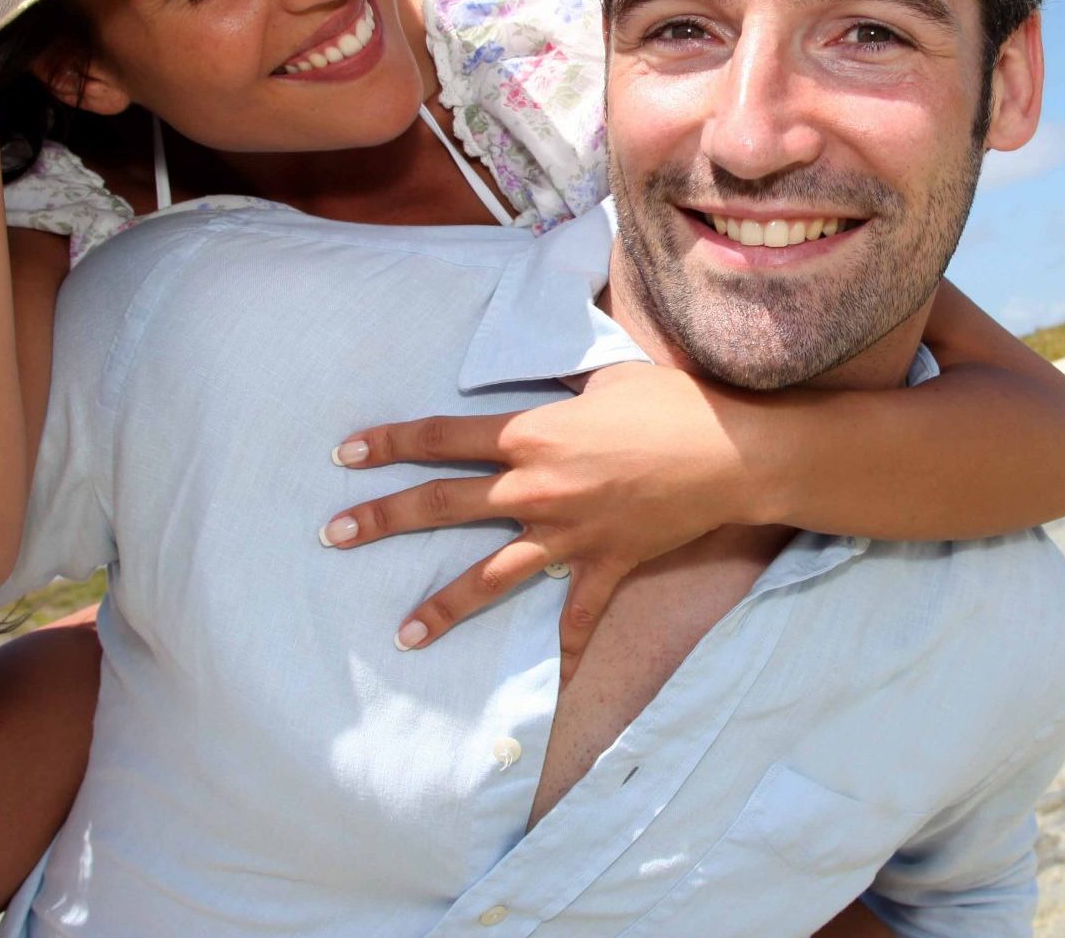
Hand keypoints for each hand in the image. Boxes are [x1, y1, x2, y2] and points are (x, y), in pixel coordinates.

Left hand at [326, 363, 774, 681]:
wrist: (730, 454)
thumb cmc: (670, 403)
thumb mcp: (606, 376)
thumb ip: (563, 384)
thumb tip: (544, 380)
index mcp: (531, 435)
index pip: (442, 438)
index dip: (389, 443)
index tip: (345, 454)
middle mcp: (536, 489)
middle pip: (442, 505)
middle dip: (381, 519)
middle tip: (334, 535)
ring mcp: (567, 536)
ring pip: (489, 578)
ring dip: (441, 607)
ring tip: (402, 634)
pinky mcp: (604, 565)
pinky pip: (577, 619)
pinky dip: (562, 653)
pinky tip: (547, 688)